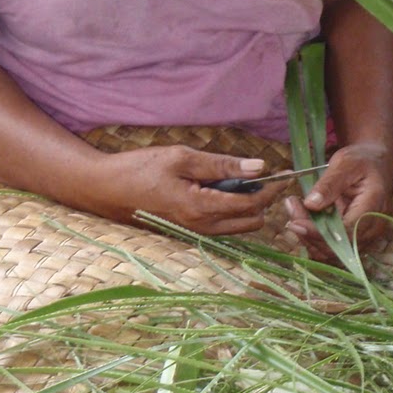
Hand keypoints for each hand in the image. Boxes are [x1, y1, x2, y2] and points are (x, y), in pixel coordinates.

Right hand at [87, 145, 283, 235]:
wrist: (107, 190)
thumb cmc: (141, 169)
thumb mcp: (182, 158)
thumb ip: (221, 165)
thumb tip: (259, 168)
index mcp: (202, 209)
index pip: (251, 204)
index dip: (272, 189)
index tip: (284, 173)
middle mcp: (202, 229)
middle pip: (251, 222)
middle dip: (263, 201)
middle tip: (263, 175)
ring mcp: (194, 234)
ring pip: (237, 228)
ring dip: (248, 207)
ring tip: (242, 180)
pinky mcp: (188, 233)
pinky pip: (221, 227)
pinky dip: (231, 211)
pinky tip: (222, 190)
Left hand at [283, 143, 392, 262]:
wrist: (374, 164)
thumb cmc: (361, 160)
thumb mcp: (345, 163)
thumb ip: (329, 184)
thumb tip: (311, 204)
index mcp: (373, 207)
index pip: (345, 232)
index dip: (318, 233)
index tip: (295, 222)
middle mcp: (372, 228)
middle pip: (337, 246)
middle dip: (309, 233)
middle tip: (291, 207)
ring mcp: (364, 236)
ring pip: (332, 251)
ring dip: (308, 236)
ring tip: (294, 208)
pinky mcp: (353, 238)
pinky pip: (331, 247)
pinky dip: (314, 237)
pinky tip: (302, 217)